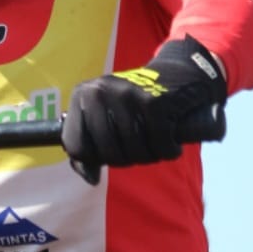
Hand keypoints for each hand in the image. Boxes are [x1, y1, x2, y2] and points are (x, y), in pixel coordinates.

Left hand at [62, 35, 225, 172]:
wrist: (176, 72)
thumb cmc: (135, 104)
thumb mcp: (105, 118)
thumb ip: (89, 149)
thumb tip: (91, 178)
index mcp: (82, 95)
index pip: (76, 147)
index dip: (95, 159)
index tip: (112, 152)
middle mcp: (100, 92)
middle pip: (107, 153)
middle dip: (127, 160)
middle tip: (139, 150)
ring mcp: (127, 95)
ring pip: (134, 151)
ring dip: (149, 156)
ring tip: (154, 145)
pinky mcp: (155, 101)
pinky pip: (159, 144)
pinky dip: (169, 151)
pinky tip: (171, 144)